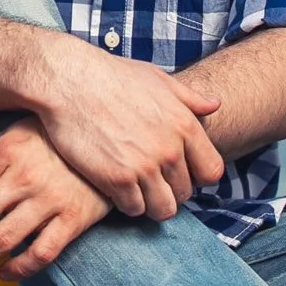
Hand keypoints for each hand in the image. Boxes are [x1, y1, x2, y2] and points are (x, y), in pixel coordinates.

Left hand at [0, 118, 111, 284]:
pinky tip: (4, 274)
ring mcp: (50, 200)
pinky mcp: (74, 220)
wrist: (116, 139)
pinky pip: (42, 252)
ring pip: (2, 239)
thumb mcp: (22, 132)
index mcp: (8, 148)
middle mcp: (25, 177)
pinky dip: (20, 268)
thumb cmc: (60, 137)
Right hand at [30, 36, 225, 219]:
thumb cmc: (112, 75)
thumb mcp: (157, 79)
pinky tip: (116, 188)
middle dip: (170, 190)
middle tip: (151, 181)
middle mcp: (170, 150)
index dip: (197, 176)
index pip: (212, 172)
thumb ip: (189, 98)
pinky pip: (133, 209)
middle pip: (185, 193)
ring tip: (137, 191)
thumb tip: (214, 104)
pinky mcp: (117, 179)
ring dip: (151, 204)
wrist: (70, 80)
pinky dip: (126, 204)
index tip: (180, 172)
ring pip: (163, 209)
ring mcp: (144, 166)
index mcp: (185, 125)